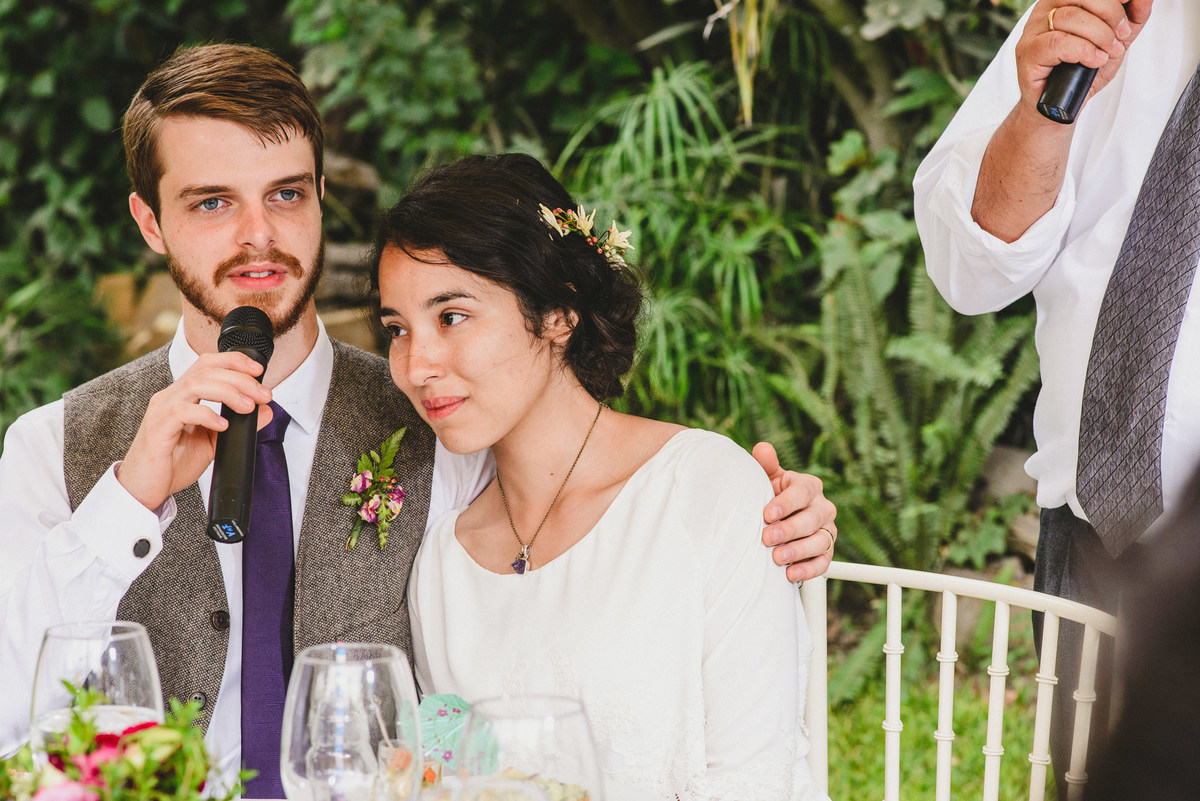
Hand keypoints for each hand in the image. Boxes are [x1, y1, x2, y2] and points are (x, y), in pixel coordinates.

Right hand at [116, 352, 272, 510]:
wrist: (146, 489)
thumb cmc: (174, 463)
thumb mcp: (214, 441)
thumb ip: (238, 424)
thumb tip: (266, 411)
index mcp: (183, 395)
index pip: (207, 364)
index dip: (233, 361)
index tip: (259, 371)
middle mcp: (170, 397)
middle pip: (205, 370)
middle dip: (240, 378)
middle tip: (262, 394)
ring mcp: (162, 411)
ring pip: (195, 384)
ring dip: (228, 391)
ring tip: (247, 407)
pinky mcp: (157, 429)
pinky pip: (181, 411)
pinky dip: (207, 414)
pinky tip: (222, 425)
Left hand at [752, 442, 837, 582]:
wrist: (779, 519)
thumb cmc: (772, 495)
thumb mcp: (768, 479)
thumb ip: (766, 465)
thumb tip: (762, 449)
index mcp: (809, 486)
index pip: (802, 493)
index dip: (785, 504)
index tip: (767, 514)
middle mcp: (823, 508)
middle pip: (811, 520)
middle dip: (788, 530)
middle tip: (767, 538)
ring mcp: (827, 530)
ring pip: (820, 542)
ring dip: (798, 551)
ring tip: (777, 558)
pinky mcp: (826, 552)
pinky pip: (823, 563)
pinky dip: (808, 570)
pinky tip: (790, 574)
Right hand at [1014, 0, 1152, 114]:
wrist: (1061, 106)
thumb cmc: (1081, 72)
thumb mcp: (1116, 40)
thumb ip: (1132, 17)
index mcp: (1063, 1)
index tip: (1129, 5)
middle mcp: (1044, 12)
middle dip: (1110, 13)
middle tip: (1120, 34)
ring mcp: (1032, 32)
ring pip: (1070, 18)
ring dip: (1099, 36)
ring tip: (1107, 53)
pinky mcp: (1028, 54)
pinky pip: (1058, 43)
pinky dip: (1083, 51)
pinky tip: (1093, 60)